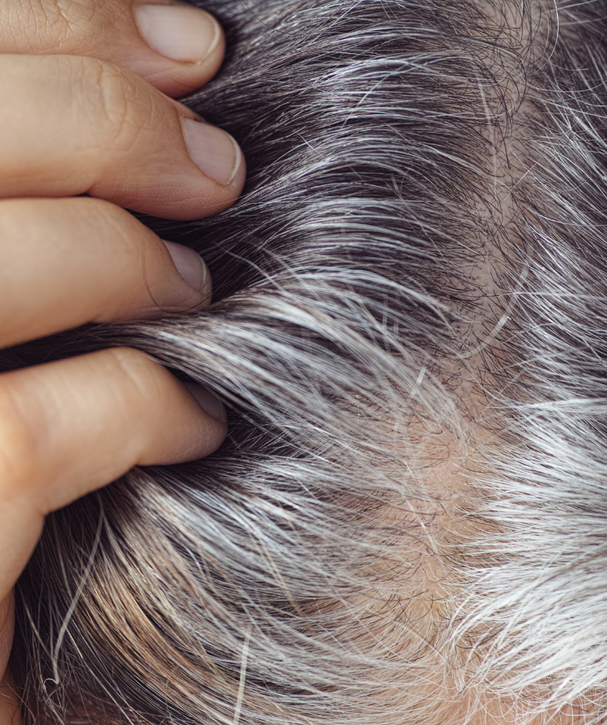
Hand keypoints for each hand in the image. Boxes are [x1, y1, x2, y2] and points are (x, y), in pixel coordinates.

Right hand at [0, 2, 241, 724]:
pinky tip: (194, 419)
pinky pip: (27, 436)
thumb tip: (144, 107)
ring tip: (199, 287)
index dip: (54, 26)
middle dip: (103, 116)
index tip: (187, 41)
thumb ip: (24, 248)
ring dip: (127, 259)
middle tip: (218, 160)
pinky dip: (140, 405)